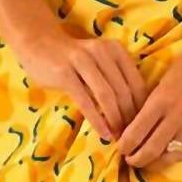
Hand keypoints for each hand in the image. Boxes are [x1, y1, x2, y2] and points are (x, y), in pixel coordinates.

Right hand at [14, 22, 148, 140]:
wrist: (38, 44)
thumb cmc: (72, 58)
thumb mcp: (99, 60)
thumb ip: (115, 77)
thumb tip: (134, 110)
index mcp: (115, 50)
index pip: (136, 82)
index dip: (141, 107)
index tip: (142, 126)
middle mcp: (102, 52)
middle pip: (123, 91)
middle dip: (129, 117)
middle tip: (132, 137)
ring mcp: (83, 61)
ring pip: (106, 96)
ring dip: (115, 120)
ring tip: (119, 138)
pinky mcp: (65, 74)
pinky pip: (85, 101)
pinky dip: (97, 120)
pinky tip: (103, 133)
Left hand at [116, 26, 181, 167]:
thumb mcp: (164, 81)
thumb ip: (152, 104)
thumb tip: (137, 124)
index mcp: (161, 100)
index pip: (135, 133)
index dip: (125, 146)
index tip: (121, 147)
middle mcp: (177, 116)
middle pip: (150, 150)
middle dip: (136, 159)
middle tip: (129, 160)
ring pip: (168, 156)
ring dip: (153, 163)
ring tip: (146, 162)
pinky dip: (173, 158)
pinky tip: (166, 156)